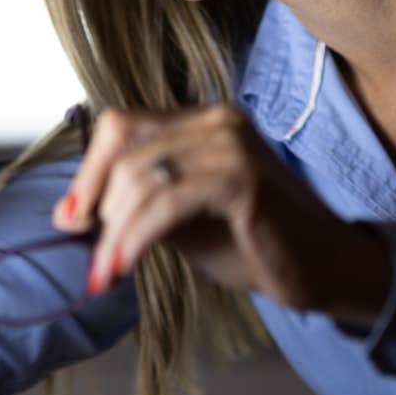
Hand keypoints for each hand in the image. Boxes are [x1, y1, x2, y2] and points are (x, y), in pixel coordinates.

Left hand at [52, 104, 393, 325]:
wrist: (326, 271)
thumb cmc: (256, 244)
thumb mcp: (182, 221)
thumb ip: (135, 207)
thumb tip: (69, 214)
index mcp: (203, 121)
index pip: (121, 126)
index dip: (88, 172)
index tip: (72, 220)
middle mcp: (217, 119)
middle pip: (123, 147)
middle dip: (96, 207)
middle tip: (93, 261)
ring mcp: (231, 144)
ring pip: (140, 178)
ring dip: (113, 234)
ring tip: (105, 275)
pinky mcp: (241, 178)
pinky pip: (165, 204)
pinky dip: (135, 239)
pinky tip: (122, 269)